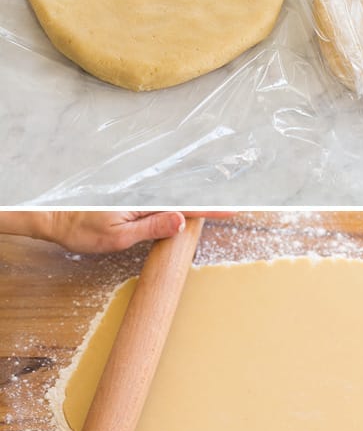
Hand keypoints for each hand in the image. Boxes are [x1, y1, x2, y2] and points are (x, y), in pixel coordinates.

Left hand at [0, 212, 232, 254]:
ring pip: (177, 194)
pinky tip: (193, 196)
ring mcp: (140, 194)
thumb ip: (151, 227)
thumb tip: (182, 219)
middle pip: (187, 193)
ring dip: (201, 194)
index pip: (186, 205)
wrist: (53, 217)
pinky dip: (183, 195)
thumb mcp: (116, 236)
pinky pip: (164, 195)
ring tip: (225, 193)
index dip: (211, 208)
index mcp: (145, 201)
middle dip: (214, 194)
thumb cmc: (80, 230)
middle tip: (240, 197)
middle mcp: (145, 193)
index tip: (234, 208)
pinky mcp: (134, 198)